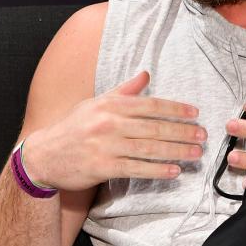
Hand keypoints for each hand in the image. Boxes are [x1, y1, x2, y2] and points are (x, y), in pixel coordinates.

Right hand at [23, 71, 205, 191]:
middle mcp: (109, 122)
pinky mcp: (103, 167)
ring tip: (195, 154)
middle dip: (182, 132)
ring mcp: (106, 145)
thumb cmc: (73, 127)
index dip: (175, 109)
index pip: (150, 105)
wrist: (43, 155)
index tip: (195, 114)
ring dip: (176, 151)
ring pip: (149, 148)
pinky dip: (157, 170)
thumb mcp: (95, 103)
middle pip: (154, 127)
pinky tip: (174, 171)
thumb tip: (146, 74)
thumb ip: (124, 91)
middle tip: (202, 136)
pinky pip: (136, 169)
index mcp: (110, 104)